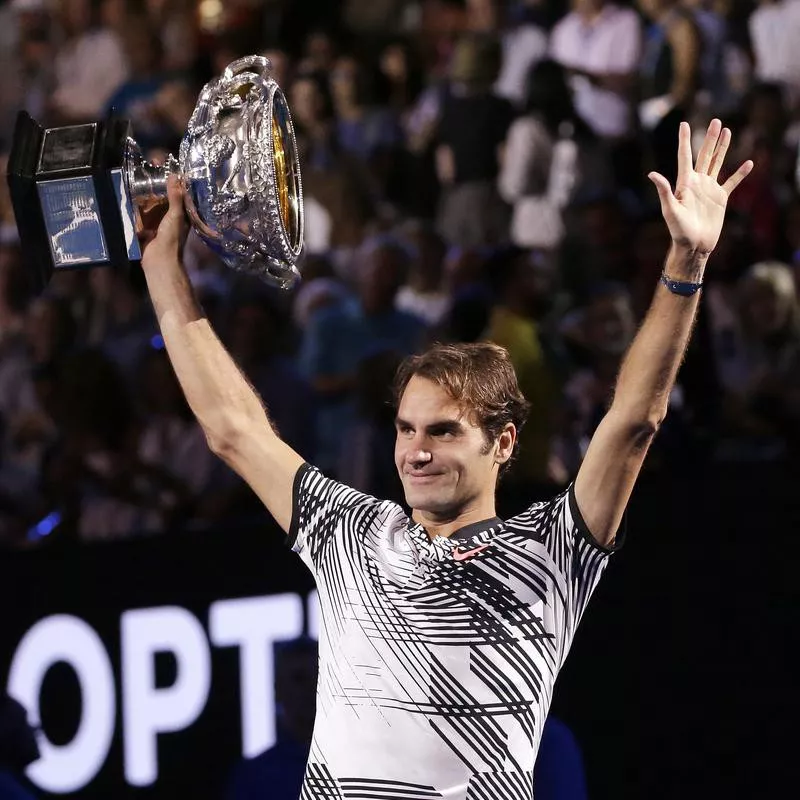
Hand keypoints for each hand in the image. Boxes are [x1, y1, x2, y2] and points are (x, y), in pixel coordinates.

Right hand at [140, 175, 187, 272]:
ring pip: (152, 208)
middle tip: (149, 173)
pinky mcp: (145, 230)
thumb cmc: (171, 237)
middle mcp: (171, 220)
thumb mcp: (175, 215)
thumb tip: (174, 176)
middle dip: (158, 191)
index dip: (176, 186)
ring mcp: (157, 225)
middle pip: (164, 202)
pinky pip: (141, 217)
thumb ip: (175, 197)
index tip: (169, 171)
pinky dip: (136, 209)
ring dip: (146, 199)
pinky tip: (129, 196)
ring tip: (138, 180)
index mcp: (182, 217)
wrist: (158, 259)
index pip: (180, 198)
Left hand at [648, 119, 752, 255]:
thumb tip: (652, 173)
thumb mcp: (670, 210)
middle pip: (704, 155)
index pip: (684, 157)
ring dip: (723, 148)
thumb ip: (664, 190)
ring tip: (727, 132)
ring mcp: (709, 189)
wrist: (693, 246)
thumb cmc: (678, 231)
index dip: (684, 140)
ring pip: (718, 163)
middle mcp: (697, 183)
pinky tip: (748, 162)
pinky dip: (740, 173)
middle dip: (710, 138)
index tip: (684, 124)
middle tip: (716, 121)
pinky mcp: (720, 198)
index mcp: (684, 183)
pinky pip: (732, 182)